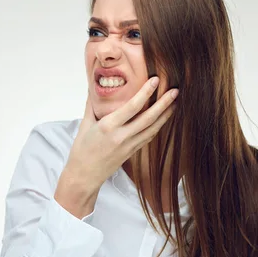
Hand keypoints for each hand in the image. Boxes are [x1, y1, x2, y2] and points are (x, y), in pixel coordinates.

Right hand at [55, 76, 178, 216]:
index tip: (155, 80)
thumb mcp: (85, 124)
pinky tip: (164, 118)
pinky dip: (158, 126)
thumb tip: (93, 85)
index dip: (146, 92)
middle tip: (175, 91)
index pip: (132, 107)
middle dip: (164, 103)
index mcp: (108, 126)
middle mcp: (121, 136)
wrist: (84, 175)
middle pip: (148, 118)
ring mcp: (129, 146)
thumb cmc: (82, 150)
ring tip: (175, 103)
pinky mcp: (132, 152)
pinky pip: (148, 137)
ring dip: (165, 115)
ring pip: (153, 129)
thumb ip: (92, 104)